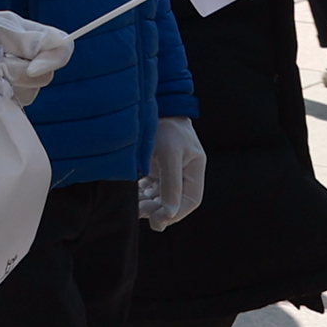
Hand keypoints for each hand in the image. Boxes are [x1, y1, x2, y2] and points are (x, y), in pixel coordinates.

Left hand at [0, 11, 72, 110]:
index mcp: (40, 39)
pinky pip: (6, 105)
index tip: (31, 67)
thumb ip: (26, 39)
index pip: (64, 50)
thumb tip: (55, 46)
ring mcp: (24, 84)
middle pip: (42, 77)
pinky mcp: (10, 100)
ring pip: (24, 94)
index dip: (52, 61)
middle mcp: (37, 63)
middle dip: (11, 72)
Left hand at [138, 115, 205, 230]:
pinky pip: (149, 189)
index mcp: (194, 168)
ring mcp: (168, 171)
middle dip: (159, 210)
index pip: (190, 200)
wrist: (152, 105)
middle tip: (142, 213)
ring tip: (135, 206)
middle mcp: (183, 172)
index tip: (160, 221)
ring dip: (148, 205)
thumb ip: (171, 184)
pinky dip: (141, 195)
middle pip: (174, 201)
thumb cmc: (165, 126)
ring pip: (160, 197)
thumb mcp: (169, 154)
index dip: (177, 213)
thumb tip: (170, 213)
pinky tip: (132, 196)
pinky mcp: (154, 168)